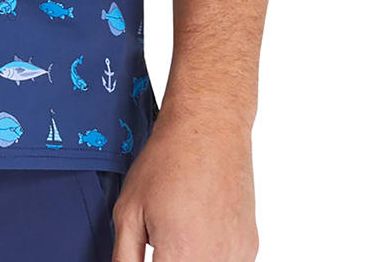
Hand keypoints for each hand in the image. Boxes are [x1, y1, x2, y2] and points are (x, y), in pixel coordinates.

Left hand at [112, 111, 257, 259]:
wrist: (209, 127)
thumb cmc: (167, 161)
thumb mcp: (128, 211)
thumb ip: (125, 259)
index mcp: (181, 256)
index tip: (148, 253)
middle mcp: (215, 261)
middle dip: (168, 260)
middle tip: (159, 241)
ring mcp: (237, 257)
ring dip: (188, 258)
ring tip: (177, 229)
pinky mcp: (249, 248)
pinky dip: (208, 255)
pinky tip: (196, 229)